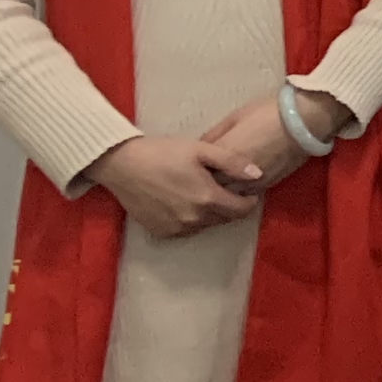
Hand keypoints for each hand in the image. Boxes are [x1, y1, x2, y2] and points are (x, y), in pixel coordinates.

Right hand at [87, 133, 263, 238]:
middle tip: (225, 188)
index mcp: (207, 199)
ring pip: (205, 225)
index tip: (248, 190)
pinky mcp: (159, 232)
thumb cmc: (163, 152)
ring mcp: (175, 228)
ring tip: (204, 192)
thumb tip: (258, 174)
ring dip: (211, 213)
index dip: (249, 200)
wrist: (122, 165)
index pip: (242, 210)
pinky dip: (191, 219)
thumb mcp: (202, 150)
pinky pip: (185, 229)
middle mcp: (193, 219)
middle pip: (224, 218)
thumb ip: (233, 162)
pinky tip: (184, 201)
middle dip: (230, 206)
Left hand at [192, 94, 321, 197]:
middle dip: (203, 184)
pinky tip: (237, 186)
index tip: (190, 166)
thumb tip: (200, 148)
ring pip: (226, 198)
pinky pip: (244, 197)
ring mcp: (250, 183)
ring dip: (220, 193)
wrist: (304, 122)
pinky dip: (237, 194)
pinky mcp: (265, 187)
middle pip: (209, 188)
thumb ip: (214, 134)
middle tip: (199, 179)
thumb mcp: (235, 117)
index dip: (192, 169)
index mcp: (222, 154)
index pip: (198, 170)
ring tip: (217, 185)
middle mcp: (233, 174)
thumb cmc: (267, 113)